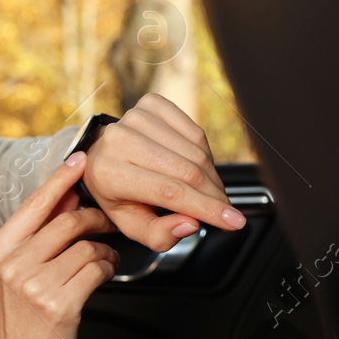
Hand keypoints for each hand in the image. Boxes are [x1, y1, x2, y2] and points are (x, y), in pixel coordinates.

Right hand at [0, 151, 117, 338]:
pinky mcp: (60, 303)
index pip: (35, 204)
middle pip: (67, 222)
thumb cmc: (23, 321)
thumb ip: (37, 235)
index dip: (61, 179)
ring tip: (104, 261)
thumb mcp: (16, 274)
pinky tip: (103, 275)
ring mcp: (35, 285)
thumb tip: (66, 196)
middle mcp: (13, 264)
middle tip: (109, 223)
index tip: (81, 159)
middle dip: (96, 219)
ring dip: (105, 250)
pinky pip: (96, 269)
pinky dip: (107, 269)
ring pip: (86, 246)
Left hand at [80, 93, 246, 251]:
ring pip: (195, 152)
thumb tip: (191, 223)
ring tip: (206, 191)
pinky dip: (204, 154)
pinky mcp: (151, 104)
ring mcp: (135, 117)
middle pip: (187, 171)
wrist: (103, 157)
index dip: (207, 208)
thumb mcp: (132, 225)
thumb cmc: (118, 194)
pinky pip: (195, 132)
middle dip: (215, 195)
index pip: (169, 192)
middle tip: (226, 210)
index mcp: (109, 173)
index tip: (235, 221)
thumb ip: (159, 234)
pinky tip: (196, 167)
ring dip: (211, 177)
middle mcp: (119, 139)